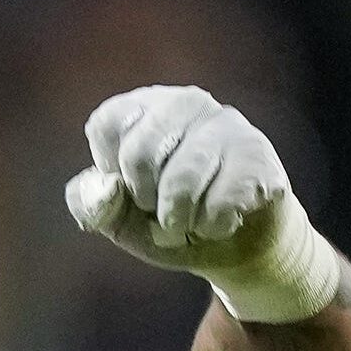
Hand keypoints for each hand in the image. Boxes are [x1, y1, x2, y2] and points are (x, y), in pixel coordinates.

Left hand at [65, 85, 338, 323]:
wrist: (236, 247)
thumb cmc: (170, 221)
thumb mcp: (119, 219)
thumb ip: (93, 204)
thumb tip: (105, 190)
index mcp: (143, 108)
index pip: (105, 126)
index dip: (113, 172)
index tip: (134, 188)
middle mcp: (185, 102)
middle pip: (139, 153)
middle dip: (147, 201)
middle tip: (164, 210)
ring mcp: (226, 122)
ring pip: (181, 182)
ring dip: (181, 222)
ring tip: (193, 221)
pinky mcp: (257, 153)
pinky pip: (220, 203)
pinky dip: (213, 227)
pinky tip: (226, 219)